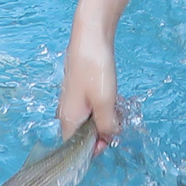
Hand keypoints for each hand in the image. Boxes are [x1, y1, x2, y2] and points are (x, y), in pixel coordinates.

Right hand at [59, 26, 121, 143]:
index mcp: (68, 119)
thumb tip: (109, 137)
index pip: (76, 147)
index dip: (93, 149)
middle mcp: (67, 112)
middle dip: (102, 133)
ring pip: (89, 120)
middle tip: (118, 123)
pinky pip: (92, 107)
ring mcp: (73, 100)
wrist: (90, 36)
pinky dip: (103, 107)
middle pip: (83, 134)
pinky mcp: (81, 89)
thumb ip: (107, 125)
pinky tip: (113, 99)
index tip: (110, 140)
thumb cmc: (94, 69)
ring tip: (117, 109)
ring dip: (105, 119)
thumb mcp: (105, 103)